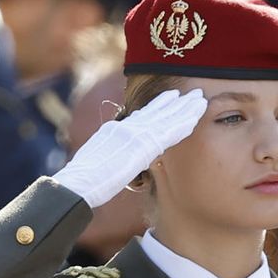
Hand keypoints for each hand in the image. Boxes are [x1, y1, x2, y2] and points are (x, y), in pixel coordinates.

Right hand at [51, 89, 208, 206]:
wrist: (77, 183)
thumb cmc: (81, 181)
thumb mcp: (95, 162)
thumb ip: (109, 155)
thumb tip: (114, 162)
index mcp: (114, 131)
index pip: (140, 115)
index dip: (158, 105)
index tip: (171, 97)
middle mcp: (125, 128)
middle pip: (155, 111)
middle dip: (174, 102)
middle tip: (191, 94)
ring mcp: (133, 134)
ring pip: (165, 117)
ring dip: (184, 108)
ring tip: (200, 99)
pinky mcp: (141, 145)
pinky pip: (168, 131)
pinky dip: (182, 123)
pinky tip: (196, 117)